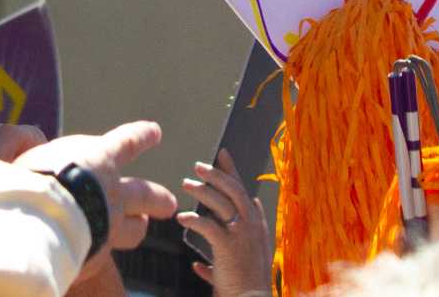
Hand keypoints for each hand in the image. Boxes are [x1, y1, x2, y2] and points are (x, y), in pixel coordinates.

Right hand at [15, 121, 178, 267]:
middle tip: (170, 203)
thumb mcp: (27, 155)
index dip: (141, 136)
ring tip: (142, 226)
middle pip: (147, 194)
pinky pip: (105, 257)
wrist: (36, 214)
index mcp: (100, 157)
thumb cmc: (26, 176)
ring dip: (139, 227)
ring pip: (135, 229)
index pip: (127, 141)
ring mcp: (110, 223)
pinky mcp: (99, 252)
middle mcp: (113, 189)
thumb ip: (30, 157)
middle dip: (159, 198)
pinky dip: (99, 256)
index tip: (155, 132)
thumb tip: (11, 153)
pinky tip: (93, 261)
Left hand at [177, 148, 271, 296]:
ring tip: (185, 183)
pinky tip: (182, 217)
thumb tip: (199, 266)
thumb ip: (219, 264)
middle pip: (233, 190)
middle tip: (198, 166)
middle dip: (215, 174)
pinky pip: (208, 225)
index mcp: (256, 224)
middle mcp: (252, 224)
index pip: (243, 189)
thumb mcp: (238, 270)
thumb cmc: (244, 288)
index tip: (222, 154)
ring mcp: (242, 233)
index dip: (232, 171)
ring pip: (220, 202)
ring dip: (202, 190)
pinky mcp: (229, 245)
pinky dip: (194, 219)